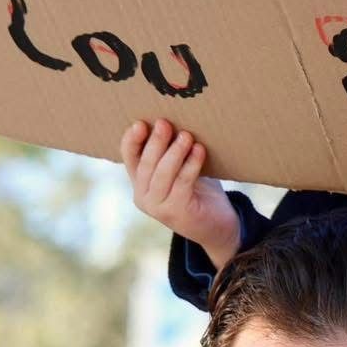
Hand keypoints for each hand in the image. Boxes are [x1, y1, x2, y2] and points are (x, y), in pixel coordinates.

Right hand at [121, 119, 241, 269]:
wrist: (217, 226)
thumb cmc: (199, 191)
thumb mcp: (182, 168)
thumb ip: (173, 151)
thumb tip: (175, 120)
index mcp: (140, 182)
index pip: (129, 157)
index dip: (132, 140)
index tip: (140, 123)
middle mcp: (143, 196)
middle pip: (146, 164)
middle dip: (155, 142)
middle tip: (165, 123)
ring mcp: (157, 207)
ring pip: (162, 174)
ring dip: (174, 152)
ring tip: (186, 136)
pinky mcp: (176, 212)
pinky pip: (182, 183)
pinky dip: (191, 165)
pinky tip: (200, 150)